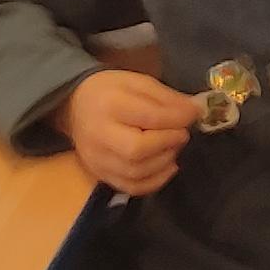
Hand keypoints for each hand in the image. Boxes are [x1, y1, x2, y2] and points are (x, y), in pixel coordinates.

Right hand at [60, 68, 202, 197]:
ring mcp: (97, 159)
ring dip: (165, 161)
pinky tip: (167, 166)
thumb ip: (166, 97)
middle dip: (169, 142)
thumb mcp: (138, 82)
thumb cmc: (110, 91)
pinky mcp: (99, 174)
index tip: (193, 114)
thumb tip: (194, 112)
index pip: (148, 117)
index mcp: (109, 104)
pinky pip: (131, 187)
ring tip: (173, 146)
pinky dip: (155, 181)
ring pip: (136, 172)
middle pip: (138, 150)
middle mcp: (100, 135)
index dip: (177, 119)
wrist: (75, 107)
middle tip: (181, 133)